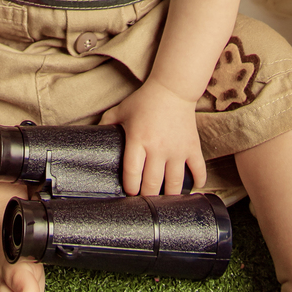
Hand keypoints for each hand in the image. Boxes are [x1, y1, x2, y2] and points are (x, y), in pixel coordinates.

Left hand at [101, 77, 205, 195]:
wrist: (173, 89)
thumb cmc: (145, 101)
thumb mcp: (122, 110)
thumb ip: (106, 123)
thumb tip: (93, 136)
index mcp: (138, 140)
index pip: (132, 172)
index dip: (130, 188)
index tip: (129, 193)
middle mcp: (158, 148)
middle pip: (152, 184)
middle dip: (147, 197)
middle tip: (145, 201)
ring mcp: (177, 150)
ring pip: (174, 184)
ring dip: (169, 197)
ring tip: (164, 202)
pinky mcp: (192, 148)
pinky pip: (198, 171)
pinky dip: (197, 183)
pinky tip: (192, 189)